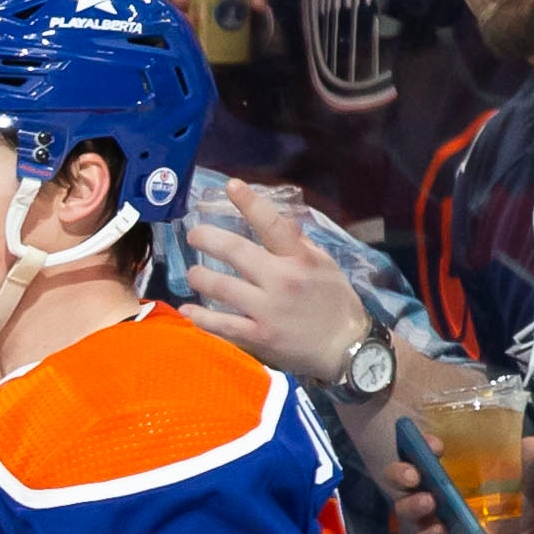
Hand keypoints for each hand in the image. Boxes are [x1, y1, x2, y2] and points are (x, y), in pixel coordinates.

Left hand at [175, 180, 372, 384]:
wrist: (345, 348)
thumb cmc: (335, 302)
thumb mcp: (324, 265)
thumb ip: (298, 244)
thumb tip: (276, 219)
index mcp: (301, 259)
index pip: (273, 224)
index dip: (250, 203)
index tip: (231, 186)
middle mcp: (283, 280)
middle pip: (236, 252)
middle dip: (208, 239)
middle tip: (194, 234)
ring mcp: (268, 310)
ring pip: (223, 288)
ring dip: (201, 277)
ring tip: (194, 273)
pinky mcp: (259, 336)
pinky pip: (223, 325)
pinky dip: (202, 317)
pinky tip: (188, 310)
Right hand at [384, 436, 533, 533]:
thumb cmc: (514, 508)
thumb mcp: (523, 484)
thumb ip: (526, 465)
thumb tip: (532, 443)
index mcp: (445, 472)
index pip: (421, 453)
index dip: (420, 445)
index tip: (436, 446)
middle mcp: (430, 493)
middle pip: (400, 479)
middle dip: (400, 473)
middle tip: (414, 474)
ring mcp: (429, 520)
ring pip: (405, 509)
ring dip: (412, 504)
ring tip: (430, 502)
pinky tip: (438, 531)